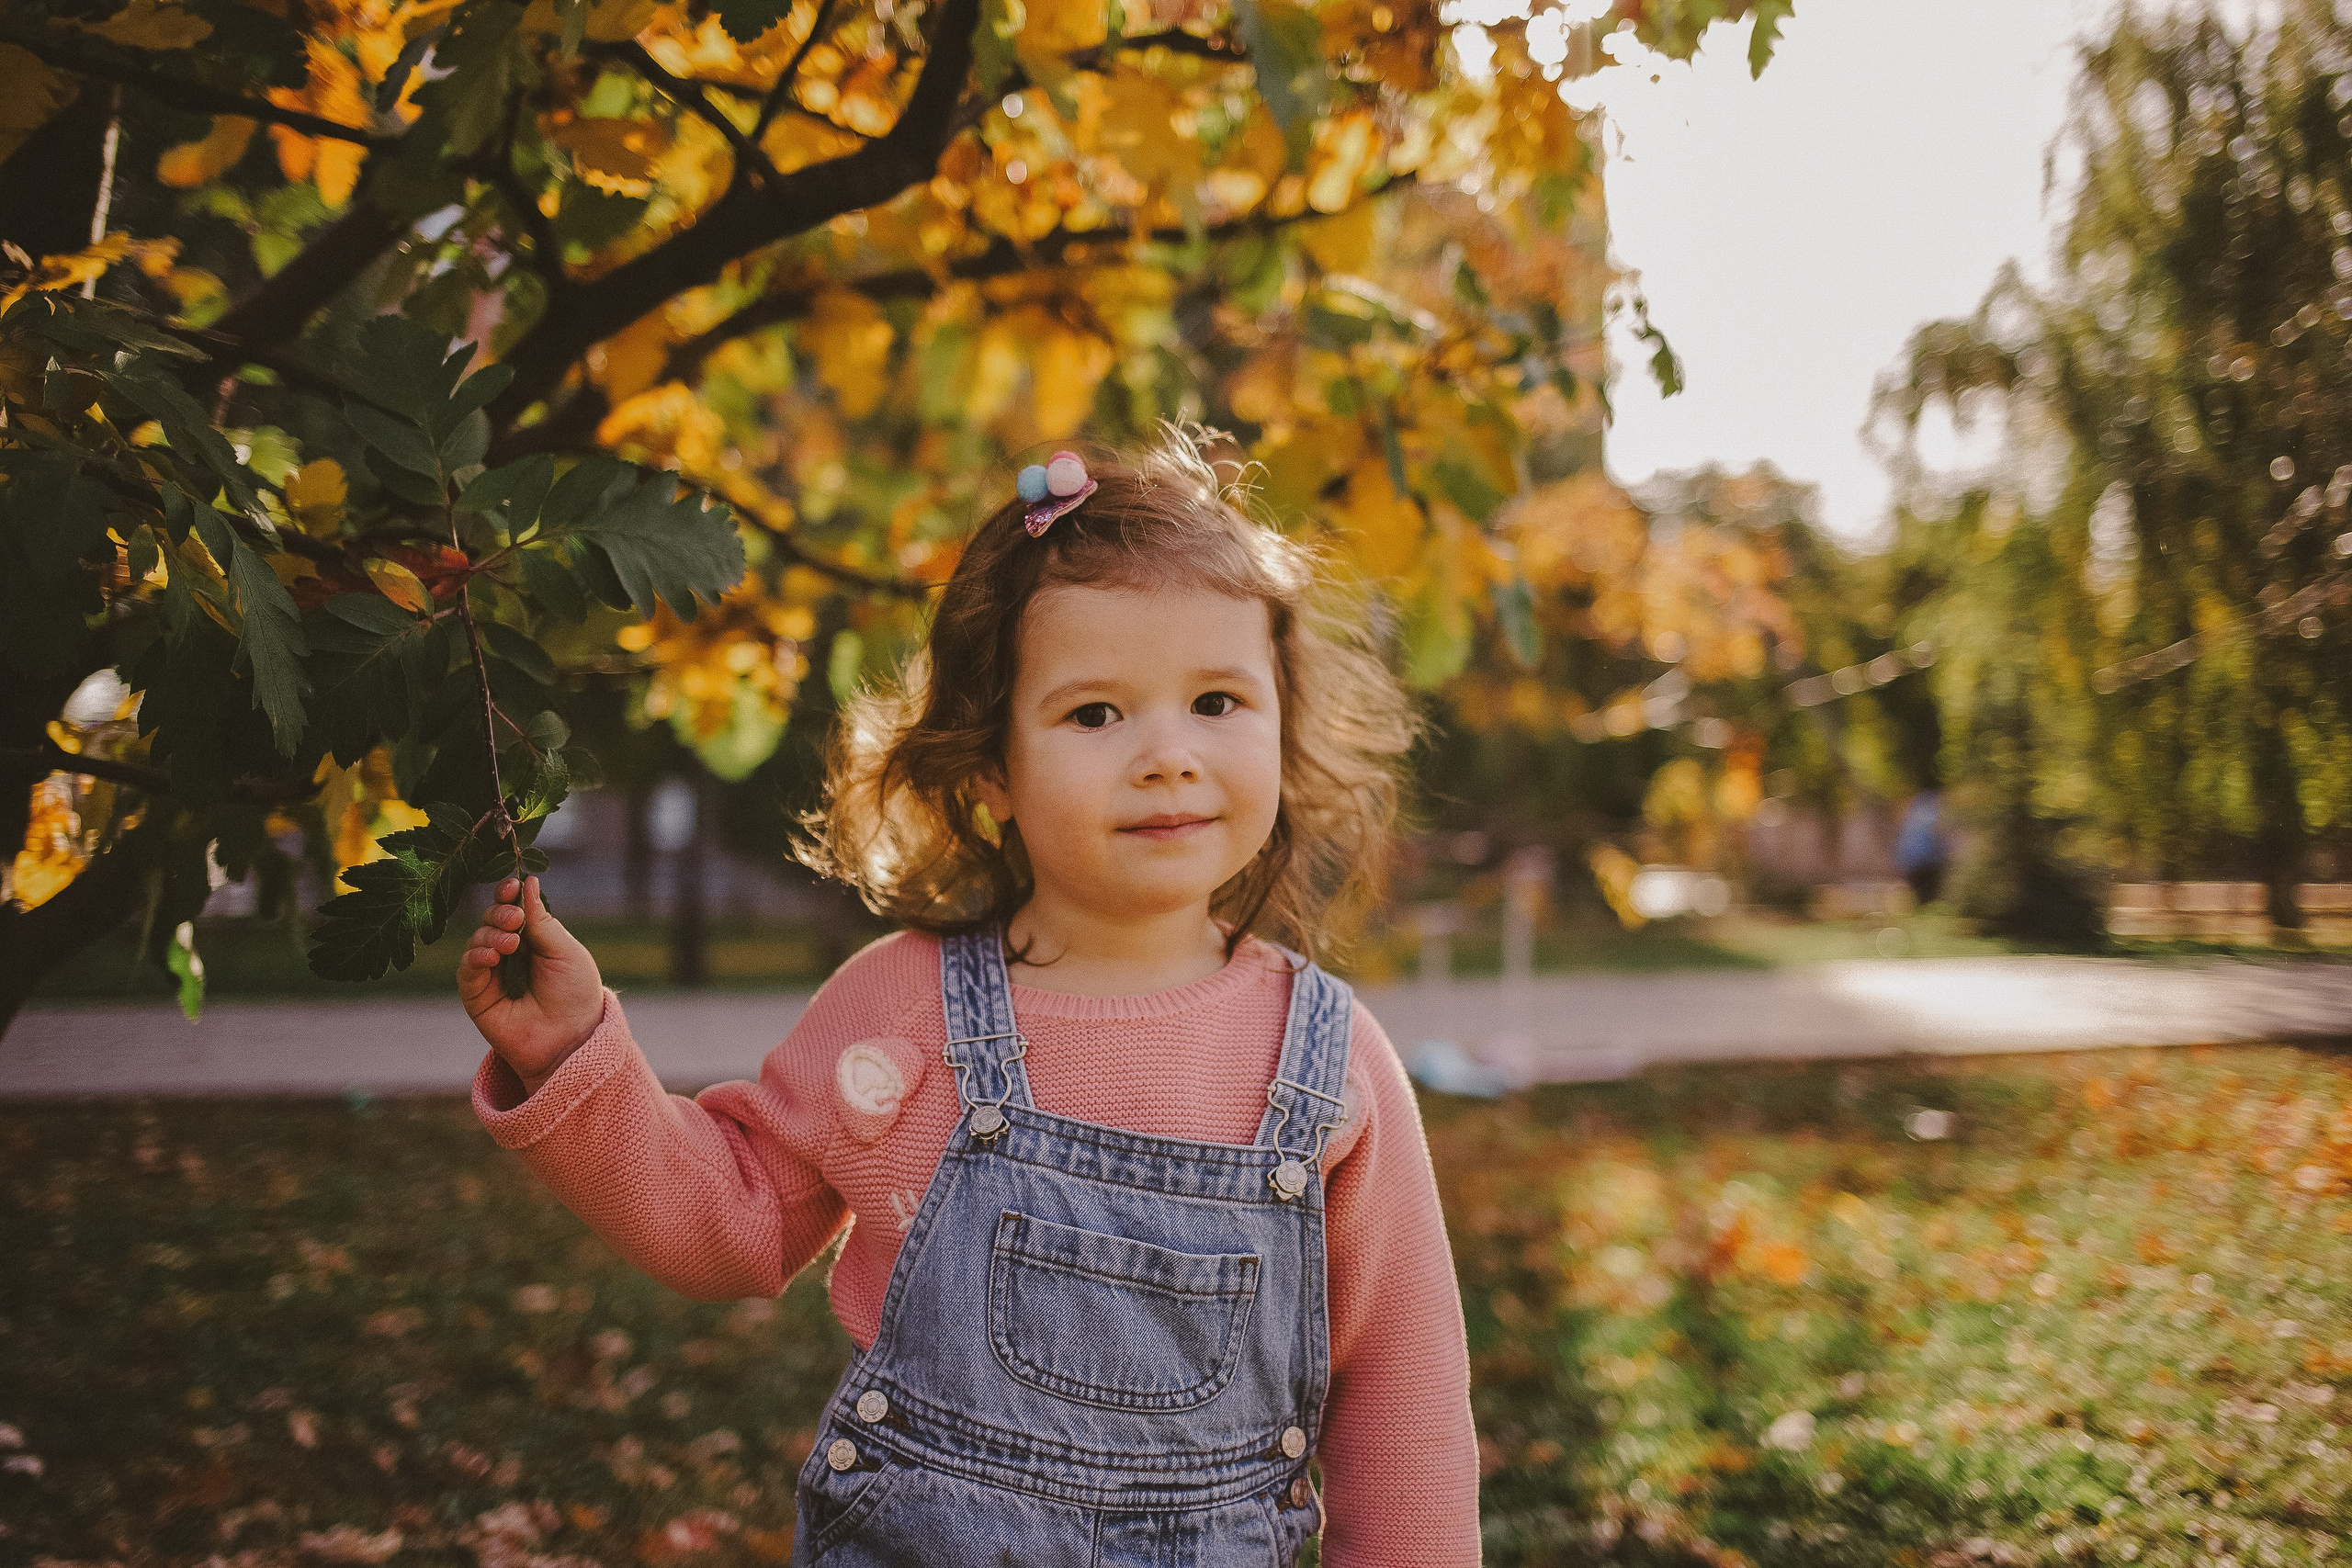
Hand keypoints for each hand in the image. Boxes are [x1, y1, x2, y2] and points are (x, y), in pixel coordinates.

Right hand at [459, 876, 603, 1094]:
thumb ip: (542, 920)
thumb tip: (528, 881)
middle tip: (515, 919)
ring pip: (477, 941)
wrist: (572, 1038)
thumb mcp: (565, 951)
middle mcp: (509, 953)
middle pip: (491, 920)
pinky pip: (467, 970)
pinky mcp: (477, 996)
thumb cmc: (576, 994)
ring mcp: (491, 974)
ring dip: (490, 935)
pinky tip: (491, 957)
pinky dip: (475, 957)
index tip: (512, 884)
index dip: (508, 895)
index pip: (512, 908)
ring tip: (510, 943)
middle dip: (499, 913)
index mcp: (532, 939)